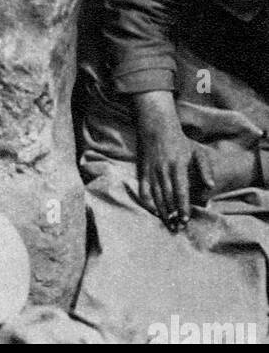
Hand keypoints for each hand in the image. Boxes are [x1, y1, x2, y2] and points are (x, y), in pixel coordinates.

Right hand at [134, 91, 214, 229]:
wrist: (156, 124)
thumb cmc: (179, 140)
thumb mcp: (196, 151)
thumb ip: (205, 169)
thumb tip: (210, 187)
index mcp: (178, 165)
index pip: (181, 191)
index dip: (183, 207)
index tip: (185, 220)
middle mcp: (164, 169)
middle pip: (168, 197)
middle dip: (172, 214)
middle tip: (177, 228)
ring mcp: (151, 169)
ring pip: (156, 195)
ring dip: (161, 211)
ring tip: (167, 223)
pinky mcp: (142, 169)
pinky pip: (143, 189)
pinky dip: (146, 201)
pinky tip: (152, 211)